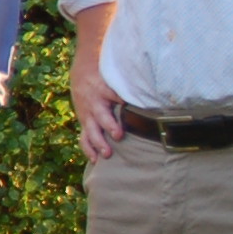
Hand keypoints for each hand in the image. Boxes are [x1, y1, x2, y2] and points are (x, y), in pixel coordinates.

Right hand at [71, 3, 121, 162]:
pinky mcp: (84, 121)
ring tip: (106, 154)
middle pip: (100, 116)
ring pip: (89, 130)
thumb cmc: (104, 76)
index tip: (125, 105)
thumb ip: (129, 86)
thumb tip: (151, 94)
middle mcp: (93, 103)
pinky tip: (94, 159)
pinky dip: (88, 148)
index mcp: (102, 89)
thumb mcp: (115, 76)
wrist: (81, 74)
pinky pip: (83, 136)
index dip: (117, 100)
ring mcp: (86, 114)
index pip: (110, 94)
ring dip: (97, 143)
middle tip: (118, 136)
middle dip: (108, 126)